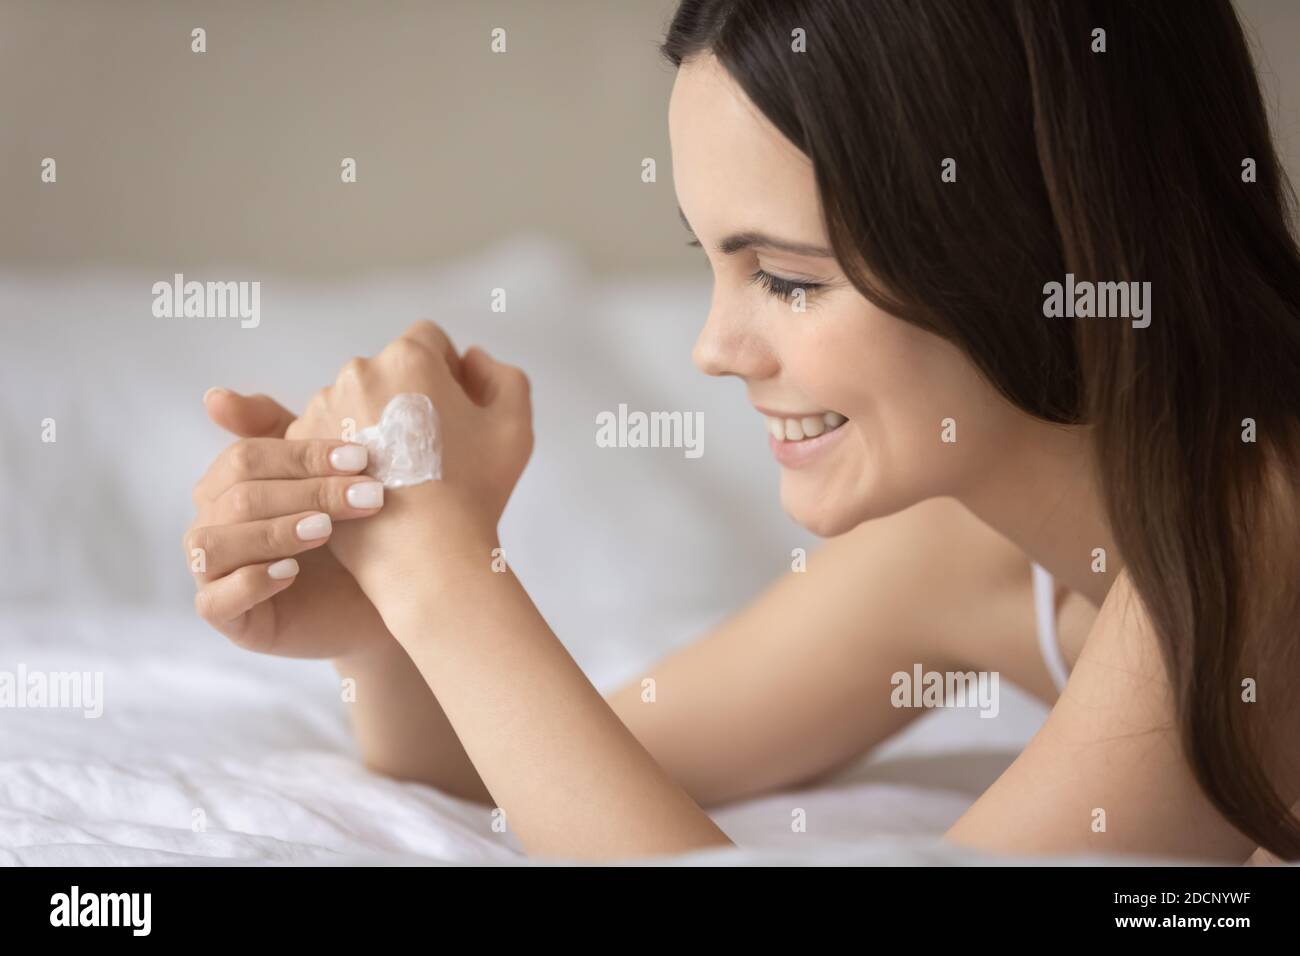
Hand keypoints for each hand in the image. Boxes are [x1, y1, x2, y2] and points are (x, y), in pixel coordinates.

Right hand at [186, 389, 394, 659]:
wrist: (383, 603)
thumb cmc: (353, 536)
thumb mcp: (328, 477)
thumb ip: (285, 432)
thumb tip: (212, 396)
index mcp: (229, 485)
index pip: (247, 457)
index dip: (302, 455)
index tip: (362, 457)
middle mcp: (212, 525)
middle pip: (238, 495)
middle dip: (305, 491)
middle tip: (366, 495)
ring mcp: (213, 575)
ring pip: (214, 543)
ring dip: (273, 531)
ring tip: (326, 530)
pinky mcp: (226, 618)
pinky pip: (216, 600)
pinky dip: (251, 582)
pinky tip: (291, 572)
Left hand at [285, 321, 532, 600]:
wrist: (424, 552)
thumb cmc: (473, 489)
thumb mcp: (515, 423)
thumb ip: (502, 375)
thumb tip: (471, 360)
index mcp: (409, 358)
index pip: (429, 340)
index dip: (447, 372)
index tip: (453, 411)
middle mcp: (358, 372)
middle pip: (388, 370)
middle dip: (408, 397)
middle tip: (429, 447)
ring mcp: (322, 409)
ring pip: (354, 401)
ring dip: (373, 422)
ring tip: (398, 472)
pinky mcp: (300, 449)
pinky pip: (326, 435)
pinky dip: (346, 452)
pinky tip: (373, 485)